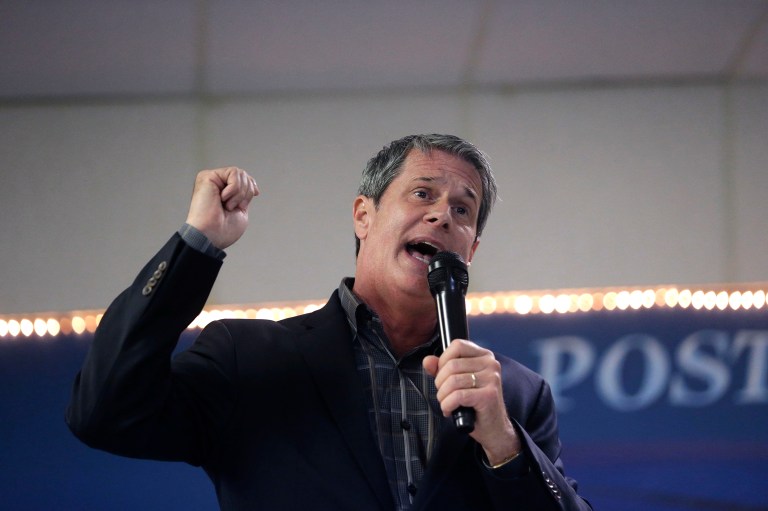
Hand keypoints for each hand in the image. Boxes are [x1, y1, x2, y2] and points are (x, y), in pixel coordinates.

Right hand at [185, 167, 259, 249]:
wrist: (211, 234)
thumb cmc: (223, 230)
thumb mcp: (241, 211)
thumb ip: (244, 196)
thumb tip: (251, 185)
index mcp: (223, 193)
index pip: (243, 179)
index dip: (251, 184)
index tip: (256, 193)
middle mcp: (216, 185)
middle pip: (244, 176)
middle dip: (246, 193)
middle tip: (235, 207)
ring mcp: (211, 180)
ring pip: (240, 173)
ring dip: (239, 193)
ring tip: (227, 205)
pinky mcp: (207, 176)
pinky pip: (233, 173)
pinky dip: (234, 188)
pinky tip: (222, 199)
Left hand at [423, 339, 520, 464]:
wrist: (493, 428)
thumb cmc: (475, 404)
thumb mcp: (458, 383)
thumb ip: (441, 369)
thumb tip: (428, 360)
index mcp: (484, 355)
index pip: (457, 345)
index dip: (443, 360)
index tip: (443, 375)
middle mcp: (491, 364)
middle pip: (451, 365)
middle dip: (440, 383)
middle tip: (444, 395)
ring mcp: (492, 379)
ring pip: (452, 381)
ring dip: (443, 396)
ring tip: (447, 404)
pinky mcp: (489, 395)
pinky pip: (458, 396)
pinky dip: (448, 405)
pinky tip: (450, 410)